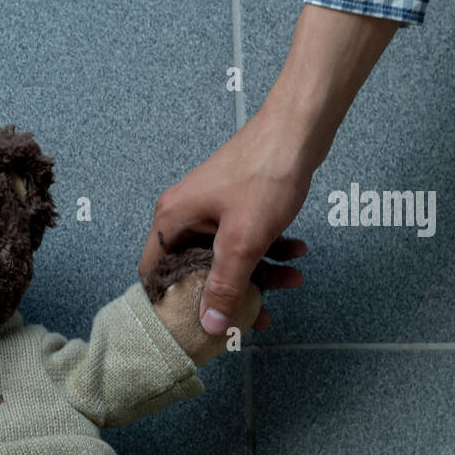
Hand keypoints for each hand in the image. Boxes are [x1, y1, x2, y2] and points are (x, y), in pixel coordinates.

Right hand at [141, 109, 310, 332]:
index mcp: (172, 220)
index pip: (154, 272)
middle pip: (195, 270)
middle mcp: (185, 215)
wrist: (300, 129)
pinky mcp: (235, 205)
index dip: (170, 302)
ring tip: (290, 279)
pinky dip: (269, 249)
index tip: (193, 324)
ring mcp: (211, 209)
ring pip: (226, 257)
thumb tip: (210, 325)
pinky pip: (244, 240)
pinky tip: (296, 250)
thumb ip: (226, 286)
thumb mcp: (244, 240)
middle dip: (229, 292)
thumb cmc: (265, 172)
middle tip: (256, 312)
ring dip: (259, 272)